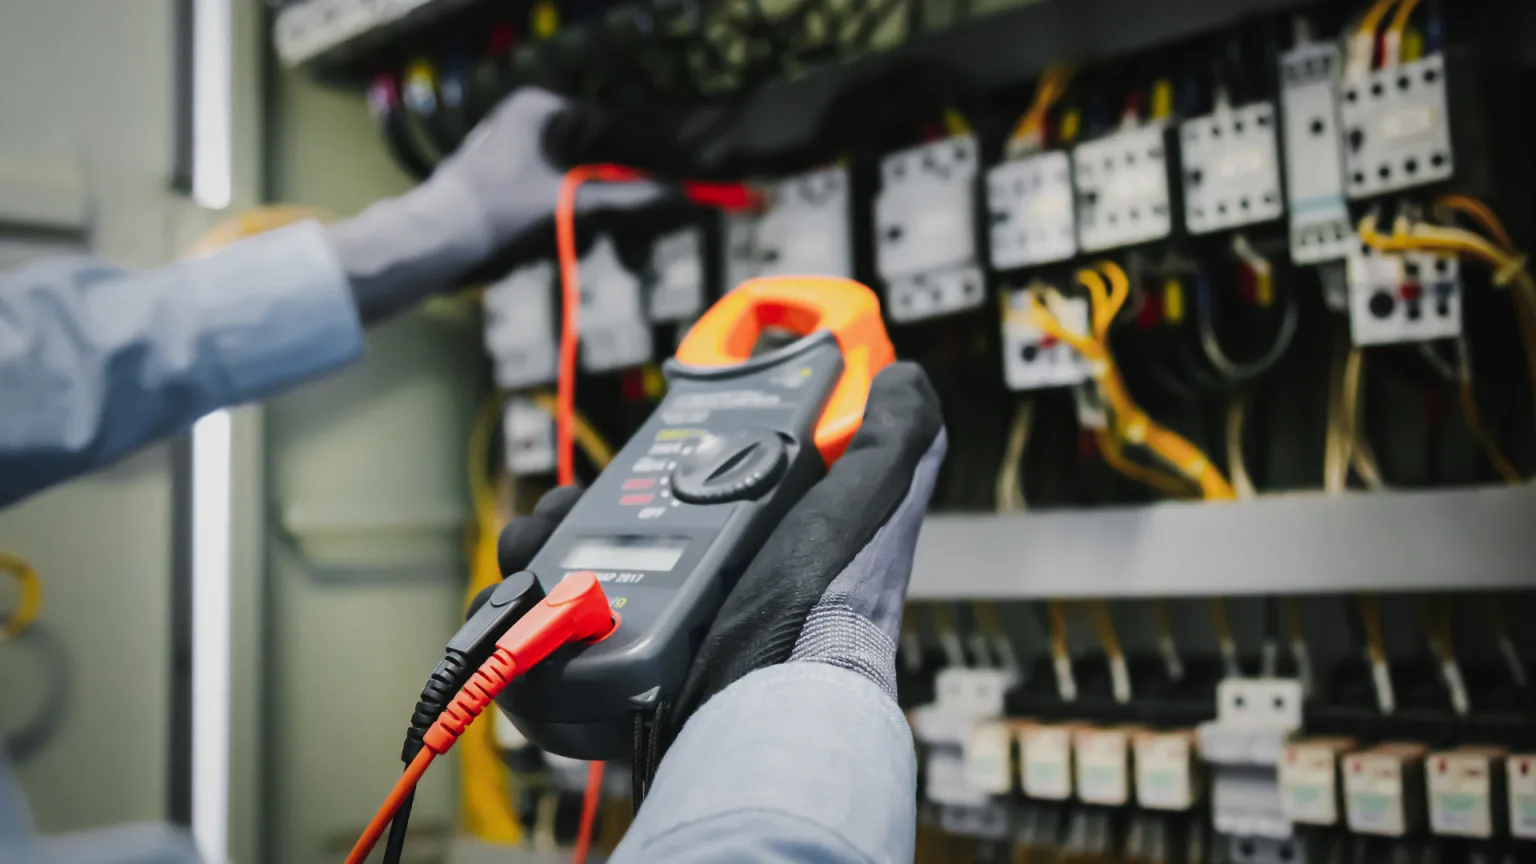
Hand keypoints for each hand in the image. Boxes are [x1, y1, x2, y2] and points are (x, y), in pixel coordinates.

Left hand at [329, 87, 667, 324]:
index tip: (681, 184)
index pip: (615, 129)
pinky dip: (574, 224)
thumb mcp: (567, 206)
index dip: (651, 160)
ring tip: (610, 252)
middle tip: (651, 231)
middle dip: (624, 201)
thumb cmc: (496, 215)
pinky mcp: (511, 185)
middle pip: (600, 160)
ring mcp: (520, 154)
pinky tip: (575, 245)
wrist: (431, 246)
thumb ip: (623, 199)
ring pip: (582, 185)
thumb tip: (674, 194)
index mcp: (542, 111)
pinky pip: (560, 199)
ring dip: (599, 220)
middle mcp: (531, 123)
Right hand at [488, 362, 944, 774]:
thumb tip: (900, 375)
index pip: (692, 486)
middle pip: (614, 525)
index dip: (660, 457)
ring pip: (569, 570)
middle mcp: (705, 589)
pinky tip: (523, 594)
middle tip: (566, 505)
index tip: (643, 447)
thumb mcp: (866, 506)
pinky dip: (521, 606)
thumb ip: (892, 441)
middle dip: (575, 504)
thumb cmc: (821, 611)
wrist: (764, 709)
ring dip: (540, 546)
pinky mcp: (610, 671)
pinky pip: (546, 629)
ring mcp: (654, 632)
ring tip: (536, 545)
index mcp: (755, 546)